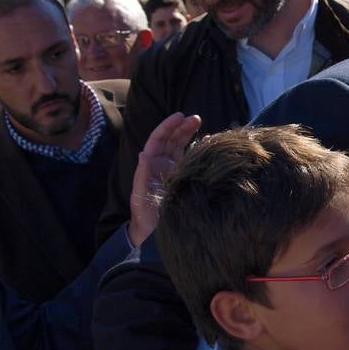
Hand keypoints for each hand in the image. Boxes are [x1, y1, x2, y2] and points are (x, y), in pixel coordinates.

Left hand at [128, 112, 202, 245]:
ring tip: (201, 124)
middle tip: (196, 118)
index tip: (180, 116)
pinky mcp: (183, 178)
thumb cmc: (145, 215)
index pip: (158, 140)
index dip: (168, 126)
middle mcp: (161, 165)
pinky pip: (190, 160)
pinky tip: (208, 143)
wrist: (153, 233)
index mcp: (150, 165)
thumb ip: (143, 174)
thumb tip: (143, 153)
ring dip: (189, 134)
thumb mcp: (141, 194)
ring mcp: (173, 171)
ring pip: (181, 147)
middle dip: (182, 127)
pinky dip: (198, 150)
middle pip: (171, 140)